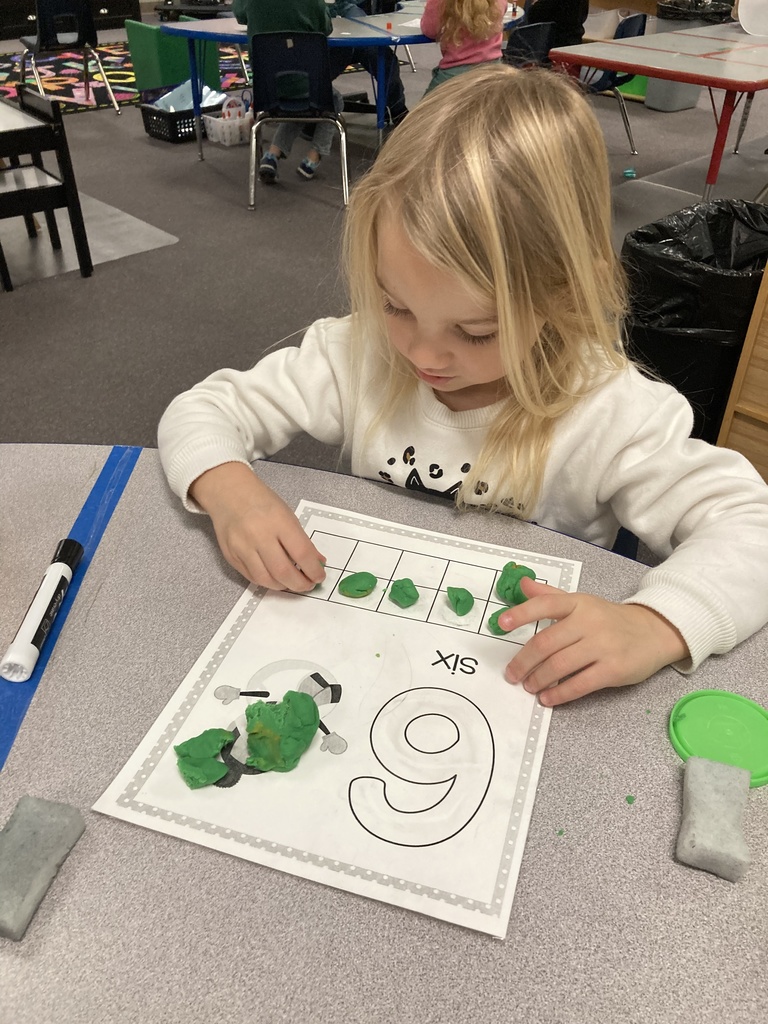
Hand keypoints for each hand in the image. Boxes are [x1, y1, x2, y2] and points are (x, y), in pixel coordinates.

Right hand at [190, 463, 325, 591]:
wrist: (229, 493)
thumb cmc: (263, 502)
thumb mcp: (288, 515)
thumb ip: (303, 541)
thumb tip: (318, 562)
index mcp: (279, 522)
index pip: (301, 553)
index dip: (314, 570)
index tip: (319, 577)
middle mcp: (259, 536)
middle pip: (283, 571)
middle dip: (300, 584)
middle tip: (308, 585)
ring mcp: (242, 547)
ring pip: (266, 579)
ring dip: (283, 586)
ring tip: (292, 583)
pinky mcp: (231, 556)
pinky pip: (251, 577)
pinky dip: (267, 582)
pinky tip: (276, 578)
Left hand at [499, 577, 687, 705]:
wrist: (653, 632)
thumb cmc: (609, 619)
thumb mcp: (581, 602)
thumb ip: (550, 596)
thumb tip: (520, 583)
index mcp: (578, 603)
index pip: (545, 605)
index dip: (521, 614)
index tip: (500, 624)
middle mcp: (589, 622)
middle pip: (546, 643)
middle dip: (523, 662)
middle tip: (512, 674)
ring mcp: (602, 646)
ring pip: (559, 666)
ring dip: (538, 680)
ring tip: (529, 687)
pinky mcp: (613, 669)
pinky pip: (580, 684)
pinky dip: (559, 694)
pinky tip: (548, 698)